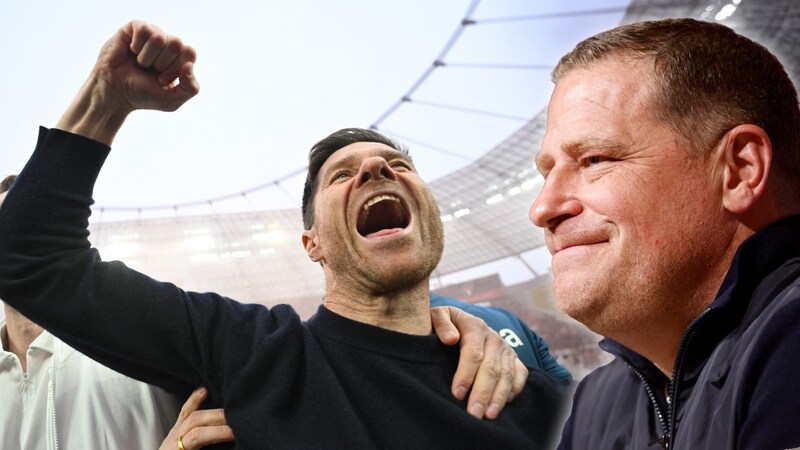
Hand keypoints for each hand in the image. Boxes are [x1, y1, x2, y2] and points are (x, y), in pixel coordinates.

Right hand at [57, 20, 199, 144]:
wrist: (115, 93)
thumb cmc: (143, 96)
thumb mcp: (171, 100)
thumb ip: (190, 88)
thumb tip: (189, 66)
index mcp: (179, 58)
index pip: (190, 52)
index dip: (176, 68)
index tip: (162, 79)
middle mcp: (167, 45)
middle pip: (177, 42)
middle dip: (162, 63)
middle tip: (151, 71)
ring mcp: (151, 35)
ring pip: (160, 37)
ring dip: (148, 57)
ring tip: (140, 64)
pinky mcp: (133, 28)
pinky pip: (144, 29)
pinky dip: (137, 46)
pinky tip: (132, 52)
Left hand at [160, 387, 233, 449]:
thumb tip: (230, 446)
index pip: (198, 435)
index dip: (219, 432)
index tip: (236, 433)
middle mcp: (174, 439)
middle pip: (197, 421)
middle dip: (220, 419)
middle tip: (240, 421)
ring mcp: (174, 432)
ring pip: (193, 415)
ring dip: (214, 411)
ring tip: (232, 409)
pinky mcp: (175, 430)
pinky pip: (184, 411)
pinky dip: (194, 400)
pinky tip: (204, 390)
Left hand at [431, 306, 527, 419]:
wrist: (461, 321)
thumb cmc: (445, 324)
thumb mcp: (437, 315)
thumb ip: (440, 323)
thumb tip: (450, 339)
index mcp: (475, 326)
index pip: (473, 353)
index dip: (466, 374)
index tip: (457, 394)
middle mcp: (494, 337)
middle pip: (491, 368)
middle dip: (482, 393)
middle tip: (473, 414)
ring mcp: (506, 348)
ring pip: (506, 375)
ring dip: (498, 397)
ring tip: (488, 416)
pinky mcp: (514, 358)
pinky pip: (520, 375)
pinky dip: (514, 390)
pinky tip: (503, 406)